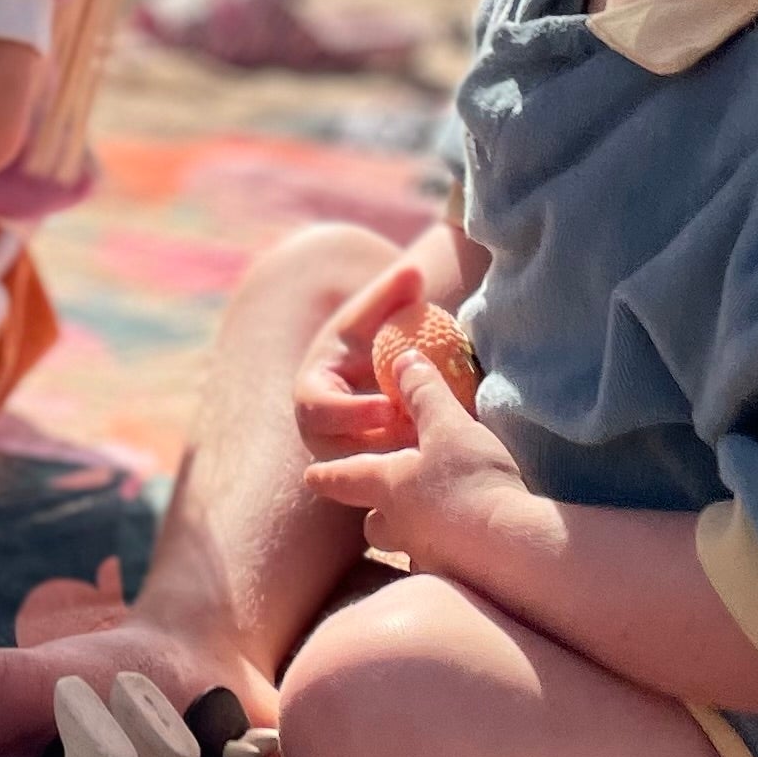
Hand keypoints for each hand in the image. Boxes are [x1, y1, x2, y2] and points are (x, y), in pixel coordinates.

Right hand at [292, 250, 427, 465]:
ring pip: (364, 476)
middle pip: (342, 453)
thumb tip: (414, 272)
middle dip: (382, 447)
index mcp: (311, 395)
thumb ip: (391, 294)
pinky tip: (446, 467)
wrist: (363, 370)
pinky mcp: (366, 477)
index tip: (391, 405)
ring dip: (399, 467)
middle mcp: (319, 435)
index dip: (353, 412)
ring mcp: (341, 460)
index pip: (320, 411)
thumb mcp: (373, 315)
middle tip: (423, 438)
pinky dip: (412, 477)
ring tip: (438, 454)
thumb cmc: (366, 336)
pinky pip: (384, 484)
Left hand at [302, 337, 538, 586]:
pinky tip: (468, 551)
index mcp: (388, 485)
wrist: (509, 548)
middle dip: (376, 511)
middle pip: (373, 524)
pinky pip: (444, 566)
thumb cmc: (470, 479)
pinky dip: (449, 556)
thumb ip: (423, 391)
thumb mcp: (446, 423)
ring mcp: (425, 556)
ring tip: (433, 525)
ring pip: (405, 547)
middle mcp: (398, 526)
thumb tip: (403, 360)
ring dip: (412, 536)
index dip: (328, 473)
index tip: (309, 476)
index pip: (347, 477)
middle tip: (383, 503)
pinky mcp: (455, 579)